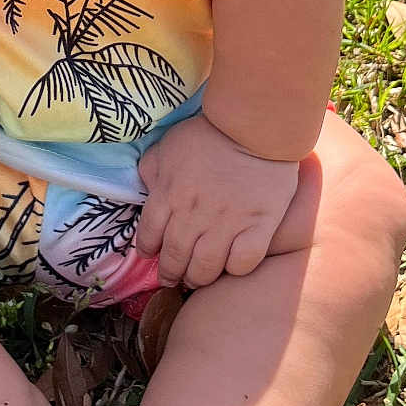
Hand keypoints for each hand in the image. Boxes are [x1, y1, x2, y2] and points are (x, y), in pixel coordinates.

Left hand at [133, 112, 301, 289]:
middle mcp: (194, 214)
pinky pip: (243, 262)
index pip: (149, 234)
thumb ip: (152, 168)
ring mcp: (228, 223)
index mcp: (169, 194)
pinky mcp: (259, 226)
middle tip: (171, 278)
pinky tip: (230, 265)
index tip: (151, 254)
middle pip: (175, 256)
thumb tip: (146, 187)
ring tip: (196, 280)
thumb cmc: (209, 133)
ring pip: (205, 267)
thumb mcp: (168, 145)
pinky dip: (234, 269)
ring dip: (197, 278)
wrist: (255, 126)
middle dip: (169, 272)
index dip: (147, 249)